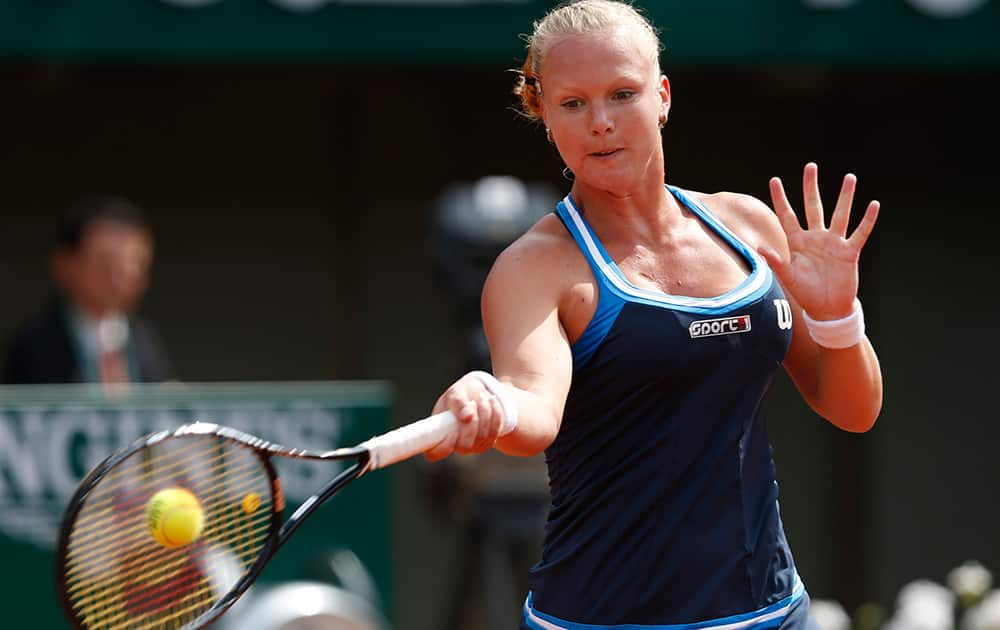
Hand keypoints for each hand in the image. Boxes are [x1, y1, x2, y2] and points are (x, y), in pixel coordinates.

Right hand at [425, 373, 505, 460]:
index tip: (453, 431)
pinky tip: (492, 401)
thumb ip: (458, 403)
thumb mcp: (456, 392)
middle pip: (465, 446)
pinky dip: (496, 415)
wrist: (477, 393)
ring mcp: (472, 446)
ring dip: (485, 414)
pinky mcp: (487, 442)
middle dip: (472, 423)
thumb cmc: (461, 393)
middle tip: (473, 402)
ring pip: (483, 437)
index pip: (435, 453)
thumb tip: (467, 416)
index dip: (444, 447)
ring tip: (482, 396)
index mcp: (438, 433)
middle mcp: (454, 444)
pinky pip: (495, 432)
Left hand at [758, 162, 879, 319]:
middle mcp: (816, 238)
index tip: (775, 180)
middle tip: (810, 166)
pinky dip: (867, 220)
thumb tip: (759, 247)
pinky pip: (859, 233)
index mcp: (798, 242)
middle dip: (811, 187)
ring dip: (845, 197)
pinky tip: (873, 205)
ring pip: (840, 215)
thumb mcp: (788, 276)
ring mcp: (833, 243)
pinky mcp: (849, 252)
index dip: (781, 199)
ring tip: (849, 177)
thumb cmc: (806, 293)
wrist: (827, 308)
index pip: (787, 216)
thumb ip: (775, 261)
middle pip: (813, 207)